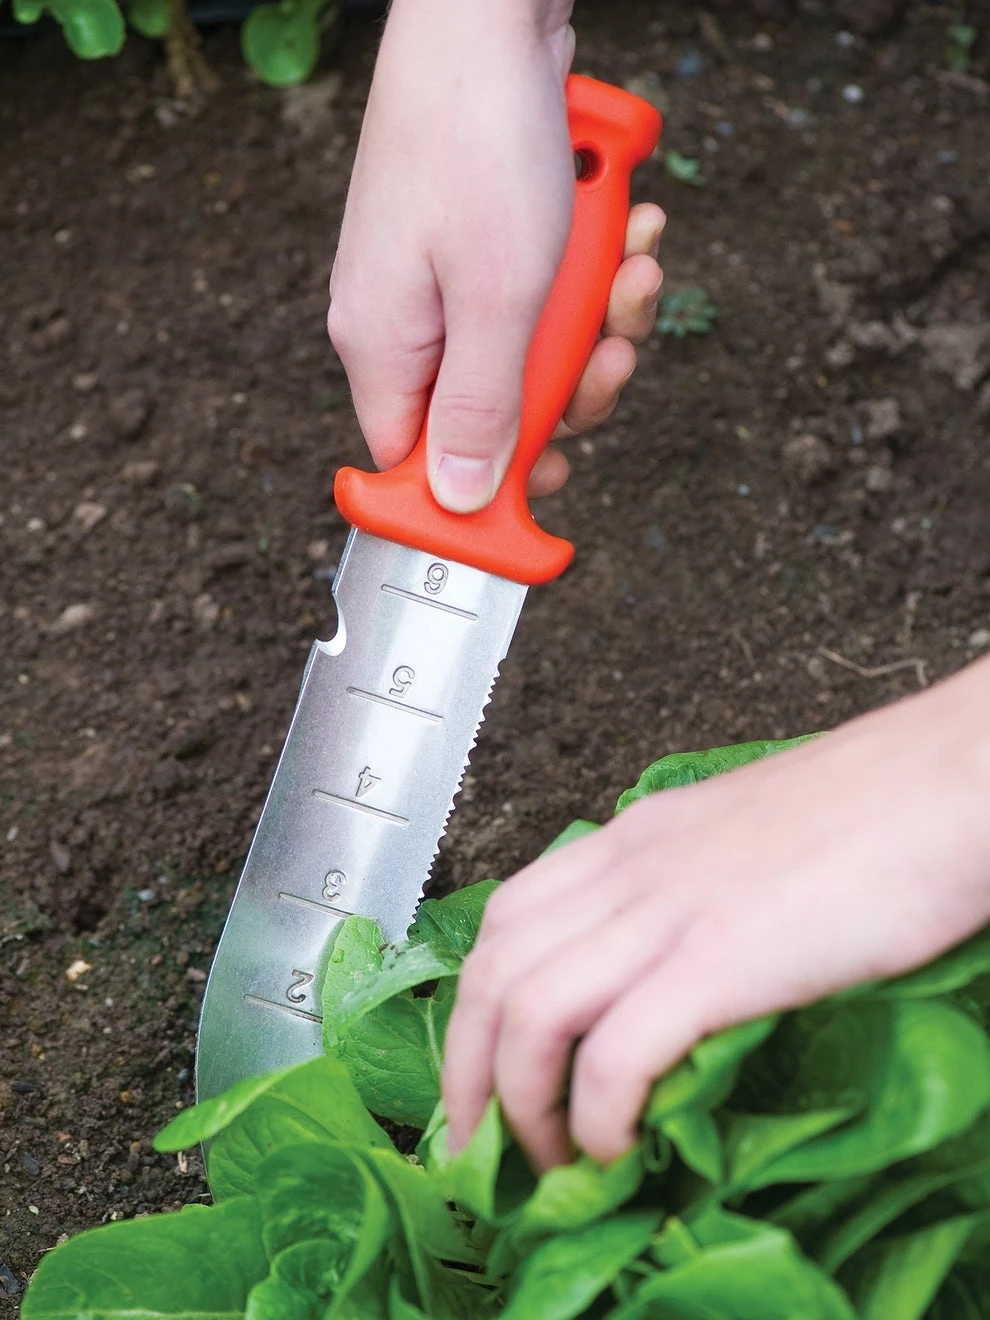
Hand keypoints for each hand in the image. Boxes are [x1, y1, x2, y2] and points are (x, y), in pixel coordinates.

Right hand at [327, 0, 663, 511]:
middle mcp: (406, 324)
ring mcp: (442, 283)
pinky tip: (629, 232)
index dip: (488, 488)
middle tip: (614, 350)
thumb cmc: (479, 142)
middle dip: (574, 385)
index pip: (417, 466)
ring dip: (598, 320)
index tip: (556, 478)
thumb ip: (480, 409)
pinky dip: (592, 273)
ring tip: (637, 265)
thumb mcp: (495, 297)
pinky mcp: (480, 246)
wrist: (488, 13)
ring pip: (531, 353)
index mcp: (384, 348)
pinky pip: (543, 296)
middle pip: (493, 414)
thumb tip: (461, 501)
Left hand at [442, 660, 989, 1170]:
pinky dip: (597, 1114)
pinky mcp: (720, 958)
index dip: (477, 1006)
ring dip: (523, 1106)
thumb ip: (687, 890)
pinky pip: (616, 1052)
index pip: (506, 920)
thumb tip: (664, 965)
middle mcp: (629, 867)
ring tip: (549, 1161)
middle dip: (470, 1070)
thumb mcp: (740, 839)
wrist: (943, 781)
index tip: (485, 1072)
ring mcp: (669, 910)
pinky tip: (617, 1147)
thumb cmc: (868, 811)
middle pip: (494, 971)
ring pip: (530, 1012)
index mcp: (633, 838)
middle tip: (483, 1142)